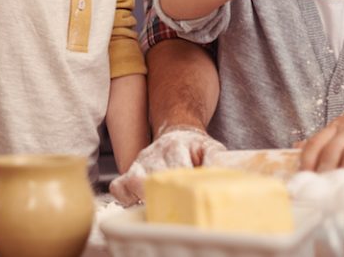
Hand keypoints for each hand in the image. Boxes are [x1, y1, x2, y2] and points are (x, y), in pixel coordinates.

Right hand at [109, 126, 225, 205]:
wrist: (178, 133)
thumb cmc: (196, 147)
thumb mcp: (212, 148)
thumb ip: (219, 160)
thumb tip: (225, 174)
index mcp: (176, 146)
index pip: (175, 168)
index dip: (182, 186)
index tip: (191, 199)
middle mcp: (154, 153)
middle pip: (152, 177)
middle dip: (163, 195)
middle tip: (177, 209)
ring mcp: (140, 162)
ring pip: (132, 181)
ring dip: (144, 197)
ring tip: (158, 209)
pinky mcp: (129, 172)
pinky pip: (119, 188)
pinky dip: (126, 199)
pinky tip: (140, 204)